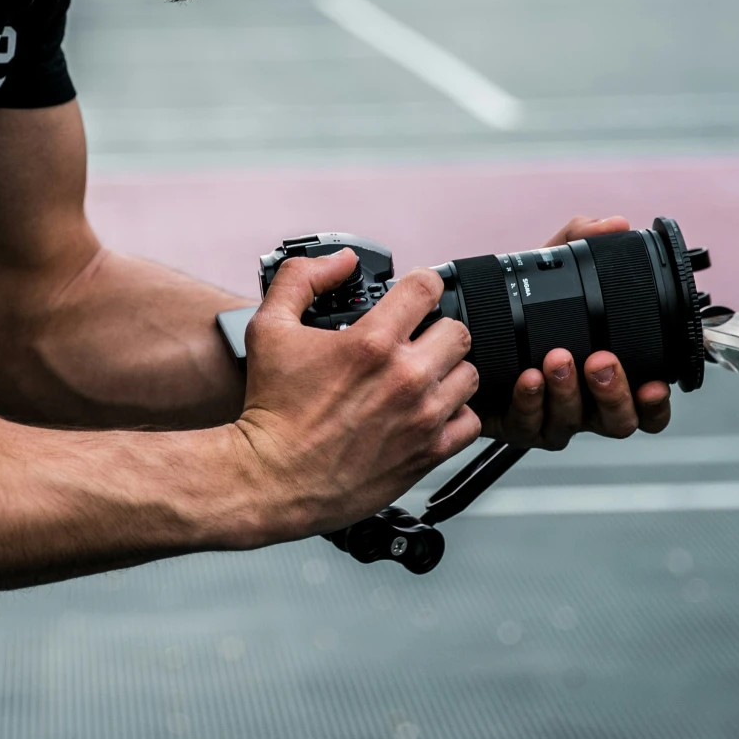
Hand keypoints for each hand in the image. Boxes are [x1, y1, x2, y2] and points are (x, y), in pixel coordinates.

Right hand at [233, 248, 480, 538]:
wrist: (272, 478)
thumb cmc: (270, 409)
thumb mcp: (268, 327)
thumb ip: (301, 279)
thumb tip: (340, 260)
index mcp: (372, 342)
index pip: (427, 287)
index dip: (420, 284)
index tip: (413, 295)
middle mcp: (405, 376)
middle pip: (457, 330)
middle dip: (435, 329)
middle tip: (415, 341)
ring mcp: (422, 416)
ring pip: (469, 374)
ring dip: (448, 371)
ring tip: (422, 378)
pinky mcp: (428, 453)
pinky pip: (470, 422)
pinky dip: (455, 415)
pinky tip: (428, 412)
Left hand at [478, 215, 672, 448]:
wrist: (463, 325)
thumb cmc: (517, 308)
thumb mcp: (546, 271)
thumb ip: (577, 243)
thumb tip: (612, 224)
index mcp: (603, 378)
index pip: (644, 404)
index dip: (655, 402)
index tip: (654, 383)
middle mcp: (583, 403)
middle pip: (618, 421)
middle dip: (613, 392)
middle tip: (600, 360)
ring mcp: (549, 417)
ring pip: (573, 423)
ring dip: (568, 391)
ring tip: (556, 359)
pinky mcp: (514, 424)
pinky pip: (528, 424)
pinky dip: (530, 401)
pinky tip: (527, 377)